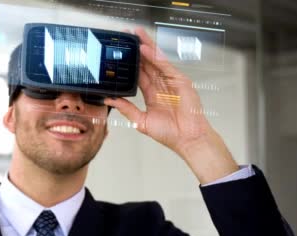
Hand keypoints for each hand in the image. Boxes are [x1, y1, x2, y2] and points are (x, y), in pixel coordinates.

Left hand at [103, 27, 238, 183]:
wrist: (187, 140)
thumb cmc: (169, 134)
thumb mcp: (141, 121)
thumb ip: (126, 109)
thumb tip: (109, 100)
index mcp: (152, 94)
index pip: (139, 75)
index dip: (130, 63)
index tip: (120, 53)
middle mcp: (161, 86)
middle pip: (147, 64)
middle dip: (138, 49)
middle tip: (127, 35)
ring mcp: (172, 82)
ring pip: (157, 61)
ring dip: (147, 47)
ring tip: (136, 35)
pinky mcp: (181, 82)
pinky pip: (166, 66)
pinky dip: (156, 57)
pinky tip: (146, 49)